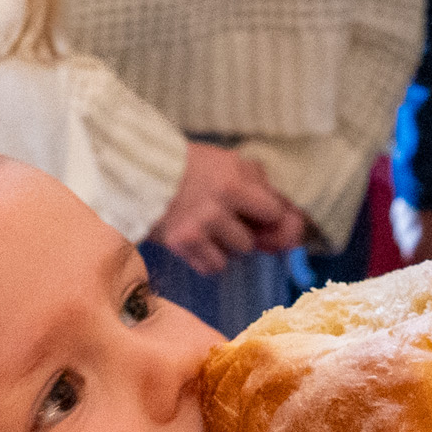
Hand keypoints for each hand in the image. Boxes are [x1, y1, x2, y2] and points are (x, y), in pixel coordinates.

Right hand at [151, 142, 300, 274]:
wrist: (138, 172)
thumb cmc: (189, 169)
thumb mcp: (229, 164)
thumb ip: (261, 188)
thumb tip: (293, 224)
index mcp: (235, 178)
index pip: (276, 212)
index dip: (268, 216)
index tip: (257, 214)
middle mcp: (220, 202)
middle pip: (256, 239)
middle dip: (246, 233)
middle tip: (224, 218)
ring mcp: (200, 224)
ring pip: (236, 254)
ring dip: (226, 246)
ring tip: (206, 225)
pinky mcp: (181, 243)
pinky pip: (214, 267)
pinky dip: (207, 258)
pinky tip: (195, 239)